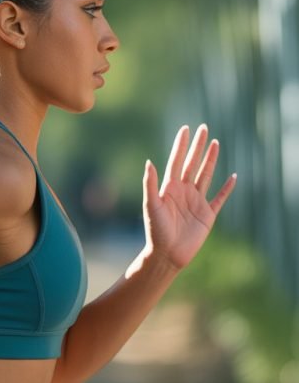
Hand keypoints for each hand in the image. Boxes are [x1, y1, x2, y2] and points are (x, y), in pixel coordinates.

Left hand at [142, 124, 236, 270]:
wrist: (167, 254)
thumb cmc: (156, 230)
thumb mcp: (151, 205)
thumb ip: (150, 184)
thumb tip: (149, 162)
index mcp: (169, 187)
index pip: (177, 161)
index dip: (181, 145)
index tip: (186, 129)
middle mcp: (184, 191)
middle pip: (192, 163)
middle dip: (198, 146)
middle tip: (204, 128)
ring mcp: (196, 201)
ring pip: (206, 175)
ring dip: (211, 160)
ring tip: (216, 143)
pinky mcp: (207, 214)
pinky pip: (219, 198)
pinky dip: (227, 188)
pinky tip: (233, 177)